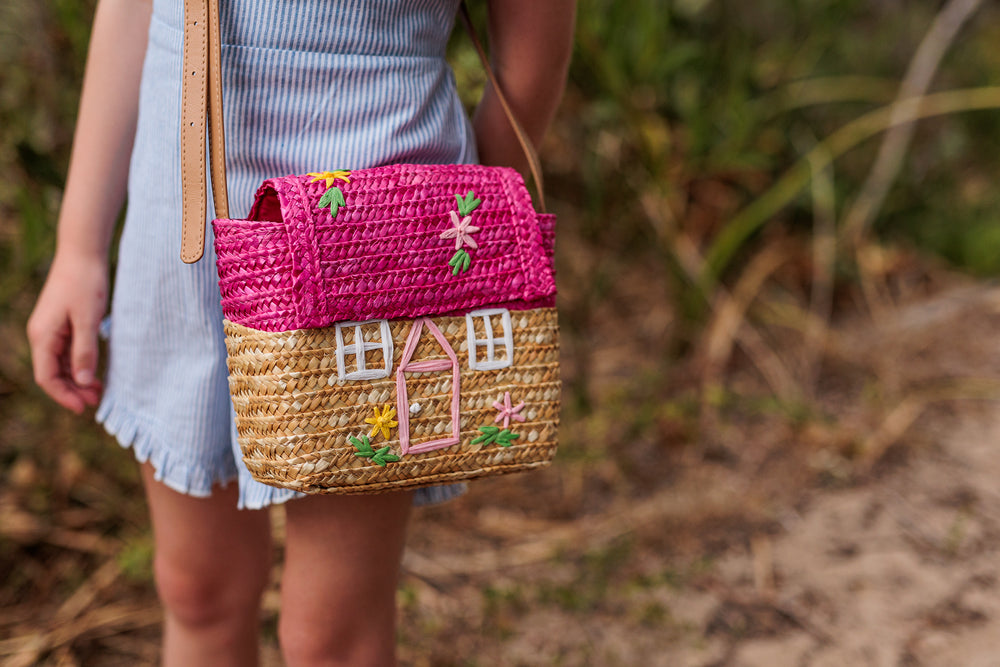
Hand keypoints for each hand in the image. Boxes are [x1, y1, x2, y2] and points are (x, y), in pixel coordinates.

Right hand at [26, 250, 108, 413]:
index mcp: (42, 336)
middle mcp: (42, 335)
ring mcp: (50, 329)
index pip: (47, 377)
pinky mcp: (61, 324)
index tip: (84, 408)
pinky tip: (94, 372)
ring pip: (60, 364)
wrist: (83, 253)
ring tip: (99, 390)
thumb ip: (85, 351)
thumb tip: (82, 381)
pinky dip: (79, 364)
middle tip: (97, 401)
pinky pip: (66, 352)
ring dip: (77, 379)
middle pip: (52, 373)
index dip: (64, 396)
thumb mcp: (89, 320)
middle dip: (72, 390)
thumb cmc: (86, 283)